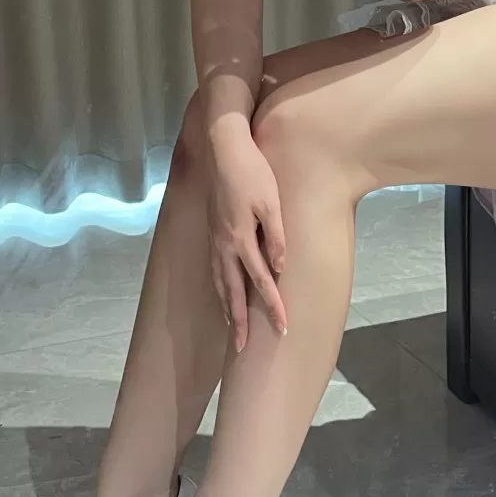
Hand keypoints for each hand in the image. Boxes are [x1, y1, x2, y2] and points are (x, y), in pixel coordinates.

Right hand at [206, 129, 287, 351]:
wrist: (222, 146)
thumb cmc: (252, 171)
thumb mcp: (271, 201)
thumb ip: (276, 236)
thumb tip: (279, 268)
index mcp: (241, 239)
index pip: (260, 282)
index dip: (272, 307)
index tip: (283, 329)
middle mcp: (224, 244)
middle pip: (232, 291)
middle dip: (239, 321)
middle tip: (242, 350)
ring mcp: (214, 238)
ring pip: (220, 281)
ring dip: (227, 307)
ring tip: (232, 328)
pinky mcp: (212, 229)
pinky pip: (215, 267)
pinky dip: (219, 287)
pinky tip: (223, 290)